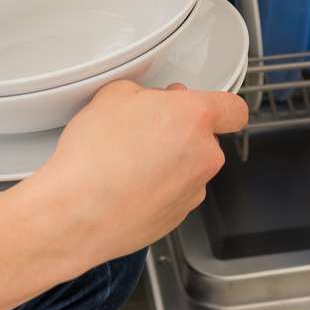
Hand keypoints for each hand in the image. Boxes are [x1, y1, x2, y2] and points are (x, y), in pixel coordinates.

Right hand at [20, 80, 247, 265]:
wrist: (76, 212)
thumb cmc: (94, 157)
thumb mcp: (113, 96)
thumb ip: (143, 93)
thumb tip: (145, 102)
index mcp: (194, 118)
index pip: (234, 108)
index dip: (220, 106)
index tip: (207, 107)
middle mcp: (203, 156)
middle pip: (205, 138)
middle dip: (179, 132)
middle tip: (144, 130)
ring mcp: (192, 190)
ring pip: (189, 168)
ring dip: (168, 162)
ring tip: (127, 161)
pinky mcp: (177, 217)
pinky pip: (174, 194)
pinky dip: (157, 189)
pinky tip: (127, 185)